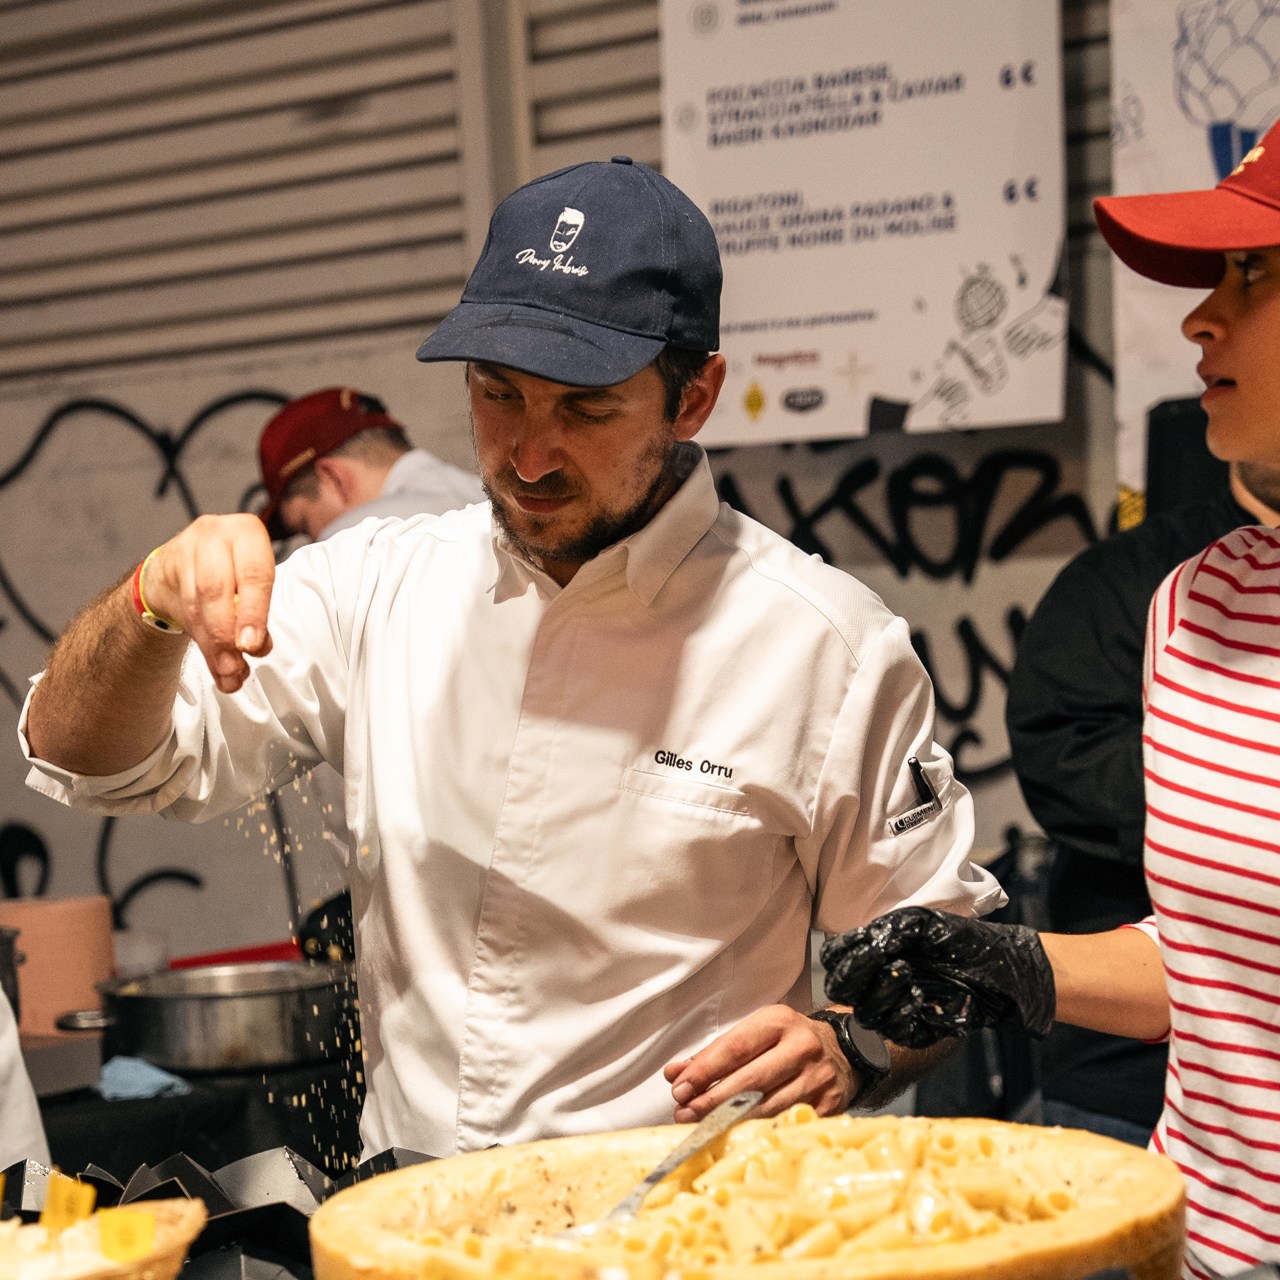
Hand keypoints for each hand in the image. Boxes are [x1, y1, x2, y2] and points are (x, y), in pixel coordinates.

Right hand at [142, 515, 275, 692]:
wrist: (181, 566)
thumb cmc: (229, 577)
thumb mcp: (250, 590)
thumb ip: (256, 618)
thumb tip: (257, 649)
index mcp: (248, 533)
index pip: (254, 574)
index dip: (254, 613)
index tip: (252, 646)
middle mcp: (215, 534)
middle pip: (216, 589)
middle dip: (226, 632)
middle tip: (235, 665)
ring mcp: (185, 547)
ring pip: (196, 604)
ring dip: (213, 644)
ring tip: (228, 672)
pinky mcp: (163, 565)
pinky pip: (181, 609)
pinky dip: (201, 642)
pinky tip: (215, 664)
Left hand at [663, 1005, 854, 1122]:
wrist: (844, 1051)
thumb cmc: (788, 1041)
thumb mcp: (756, 1034)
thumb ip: (715, 1054)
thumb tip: (675, 1074)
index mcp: (779, 1022)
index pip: (736, 1047)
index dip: (705, 1070)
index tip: (680, 1088)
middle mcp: (801, 1048)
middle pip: (750, 1081)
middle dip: (712, 1100)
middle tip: (684, 1113)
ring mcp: (817, 1079)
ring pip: (767, 1107)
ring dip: (730, 1121)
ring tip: (701, 1127)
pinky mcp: (828, 1106)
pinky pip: (786, 1123)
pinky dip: (758, 1131)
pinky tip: (736, 1136)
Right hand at [820, 907, 1054, 1048]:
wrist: (998, 967)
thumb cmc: (958, 939)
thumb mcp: (919, 923)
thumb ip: (886, 932)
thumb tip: (863, 947)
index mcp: (871, 951)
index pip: (834, 958)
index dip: (842, 956)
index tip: (867, 946)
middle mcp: (876, 980)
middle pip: (839, 989)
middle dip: (855, 977)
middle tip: (881, 961)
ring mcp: (893, 1007)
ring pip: (864, 1013)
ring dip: (881, 992)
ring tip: (908, 974)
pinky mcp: (914, 1031)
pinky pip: (892, 1031)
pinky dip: (901, 1013)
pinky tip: (919, 997)